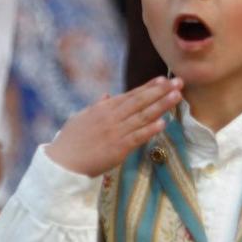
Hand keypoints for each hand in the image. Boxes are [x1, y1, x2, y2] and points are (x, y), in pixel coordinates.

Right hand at [46, 78, 181, 177]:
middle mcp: (112, 116)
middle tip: (178, 82)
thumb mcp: (81, 117)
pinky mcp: (118, 148)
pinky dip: (150, 129)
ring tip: (177, 96)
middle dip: (161, 91)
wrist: (62, 162)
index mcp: (103, 108)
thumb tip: (106, 95)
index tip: (163, 79)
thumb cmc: (70, 141)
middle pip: (141, 101)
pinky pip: (137, 137)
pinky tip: (164, 123)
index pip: (131, 94)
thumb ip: (96, 106)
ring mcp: (116, 132)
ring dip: (161, 105)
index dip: (149, 87)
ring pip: (143, 116)